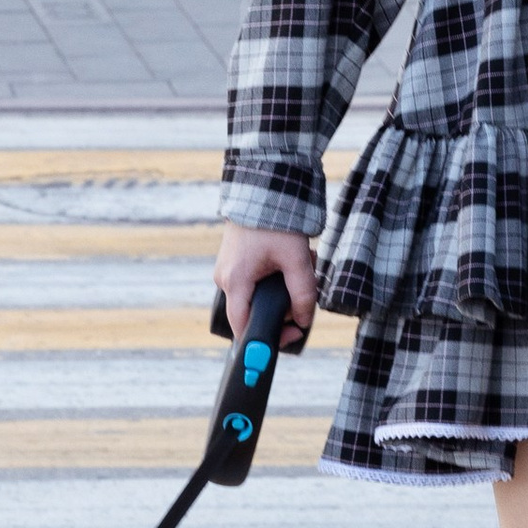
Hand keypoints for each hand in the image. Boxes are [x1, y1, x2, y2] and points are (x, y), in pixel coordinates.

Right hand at [214, 223, 316, 343]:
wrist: (262, 189)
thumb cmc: (276, 222)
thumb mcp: (296, 260)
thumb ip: (303, 294)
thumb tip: (303, 321)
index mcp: (235, 282)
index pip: (242, 327)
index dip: (265, 338)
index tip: (290, 336)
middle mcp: (224, 279)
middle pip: (252, 312)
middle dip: (283, 307)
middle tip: (303, 289)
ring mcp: (226, 271)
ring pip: (255, 297)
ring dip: (281, 290)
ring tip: (299, 266)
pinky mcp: (232, 263)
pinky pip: (252, 283)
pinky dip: (272, 279)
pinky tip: (286, 262)